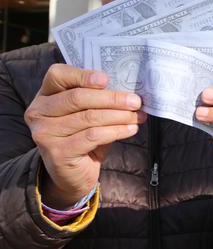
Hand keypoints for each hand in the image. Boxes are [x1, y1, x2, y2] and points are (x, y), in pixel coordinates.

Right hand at [24, 64, 143, 208]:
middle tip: (135, 101)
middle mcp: (39, 112)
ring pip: (89, 117)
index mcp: (45, 96)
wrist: (72, 173)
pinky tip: (130, 129)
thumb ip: (98, 100)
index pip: (58, 75)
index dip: (83, 75)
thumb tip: (129, 93)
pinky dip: (116, 131)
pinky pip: (93, 136)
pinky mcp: (57, 152)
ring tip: (138, 116)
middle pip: (77, 97)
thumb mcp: (86, 114)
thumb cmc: (82, 137)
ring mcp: (45, 133)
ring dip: (119, 115)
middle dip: (112, 98)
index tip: (107, 79)